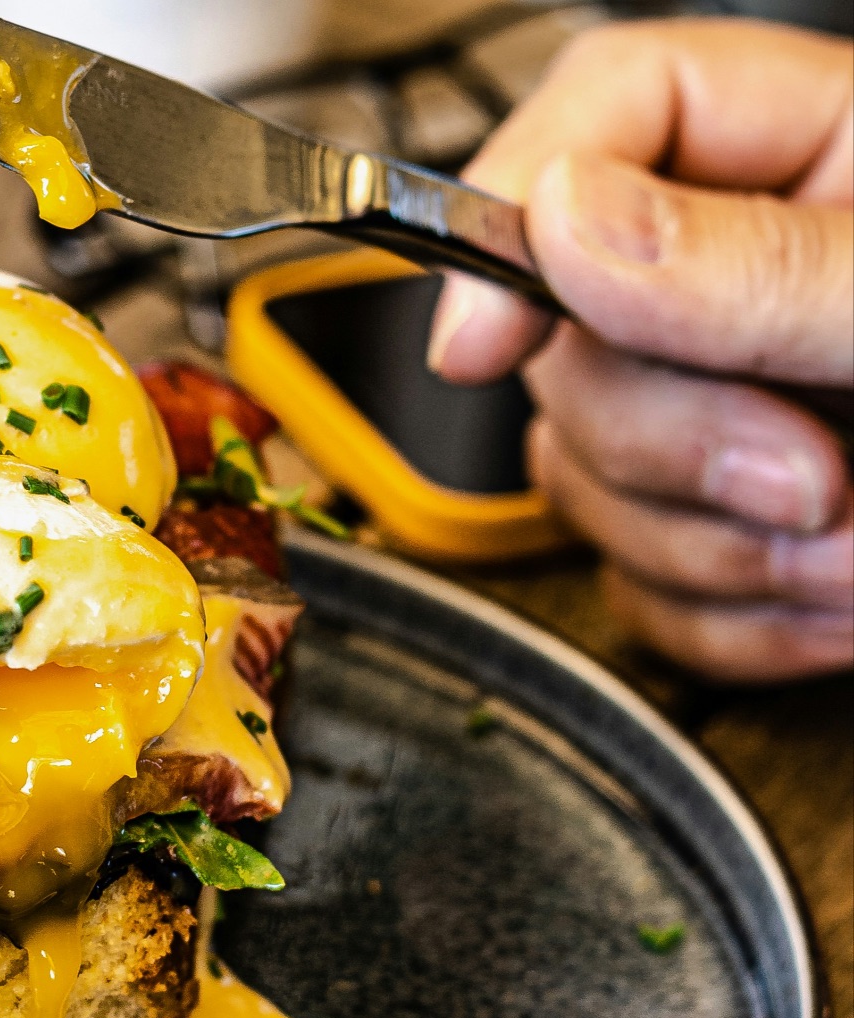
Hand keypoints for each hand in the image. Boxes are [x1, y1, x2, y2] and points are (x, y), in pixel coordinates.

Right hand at [428, 18, 852, 681]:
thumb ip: (764, 269)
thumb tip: (567, 225)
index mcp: (808, 152)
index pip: (600, 113)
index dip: (509, 209)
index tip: (484, 338)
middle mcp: (739, 271)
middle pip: (565, 332)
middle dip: (680, 443)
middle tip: (818, 479)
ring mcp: (723, 400)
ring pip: (587, 476)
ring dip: (729, 552)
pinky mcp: (725, 522)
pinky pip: (642, 584)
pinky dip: (742, 620)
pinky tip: (846, 600)